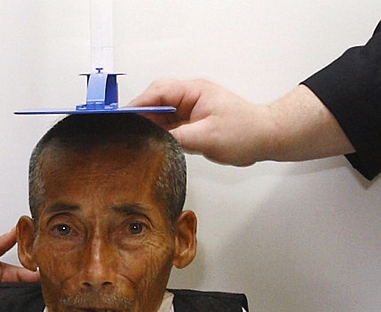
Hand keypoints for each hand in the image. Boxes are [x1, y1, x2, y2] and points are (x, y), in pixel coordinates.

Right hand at [129, 79, 273, 165]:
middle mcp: (190, 98)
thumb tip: (156, 139)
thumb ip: (178, 137)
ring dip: (151, 127)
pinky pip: (170, 127)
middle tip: (128, 132)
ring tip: (139, 140)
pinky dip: (161, 135)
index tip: (125, 117)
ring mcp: (191, 111)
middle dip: (141, 115)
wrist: (263, 138)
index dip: (139, 104)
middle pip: (156, 102)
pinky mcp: (193, 124)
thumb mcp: (207, 137)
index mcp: (194, 91)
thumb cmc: (245, 131)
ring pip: (162, 116)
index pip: (159, 92)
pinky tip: (154, 145)